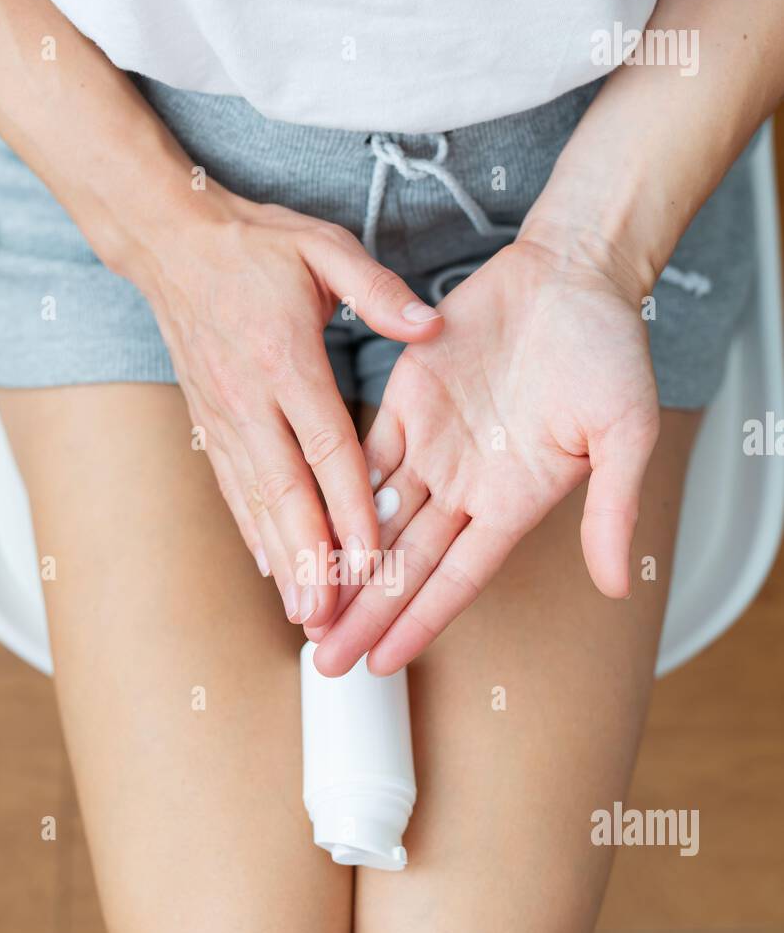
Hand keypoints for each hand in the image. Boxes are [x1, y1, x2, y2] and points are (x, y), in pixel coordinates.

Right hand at [138, 188, 442, 626]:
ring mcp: (223, 417)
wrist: (170, 241)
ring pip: (254, 501)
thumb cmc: (256, 245)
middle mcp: (249, 398)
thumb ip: (379, 290)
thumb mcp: (324, 248)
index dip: (350, 506)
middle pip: (284, 491)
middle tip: (328, 614)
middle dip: (309, 558)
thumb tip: (431, 327)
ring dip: (279, 561)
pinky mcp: (208, 424)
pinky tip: (270, 570)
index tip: (370, 557)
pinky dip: (252, 532)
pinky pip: (232, 488)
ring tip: (302, 614)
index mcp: (285, 358)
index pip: (324, 446)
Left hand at [308, 230, 659, 673]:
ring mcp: (434, 445)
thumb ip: (612, 508)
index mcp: (515, 501)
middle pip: (406, 563)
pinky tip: (305, 529)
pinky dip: (333, 493)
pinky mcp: (407, 402)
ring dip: (342, 566)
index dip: (418, 620)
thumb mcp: (626, 432)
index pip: (457, 578)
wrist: (573, 270)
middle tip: (325, 660)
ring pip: (375, 519)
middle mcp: (468, 484)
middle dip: (365, 613)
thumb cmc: (609, 348)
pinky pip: (362, 456)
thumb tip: (618, 585)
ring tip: (307, 609)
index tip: (381, 663)